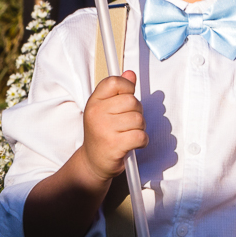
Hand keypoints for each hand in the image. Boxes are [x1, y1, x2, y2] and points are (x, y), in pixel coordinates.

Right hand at [79, 71, 145, 187]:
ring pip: (139, 119)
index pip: (114, 82)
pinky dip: (142, 141)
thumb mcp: (106, 109)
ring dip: (139, 128)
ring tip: (128, 134)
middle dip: (137, 112)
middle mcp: (96, 114)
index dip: (127, 88)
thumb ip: (119, 91)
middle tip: (127, 123)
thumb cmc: (103, 133)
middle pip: (132, 101)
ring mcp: (104, 130)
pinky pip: (141, 136)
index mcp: (94, 102)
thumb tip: (130, 73)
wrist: (93, 163)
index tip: (126, 98)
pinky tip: (133, 144)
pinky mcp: (114, 145)